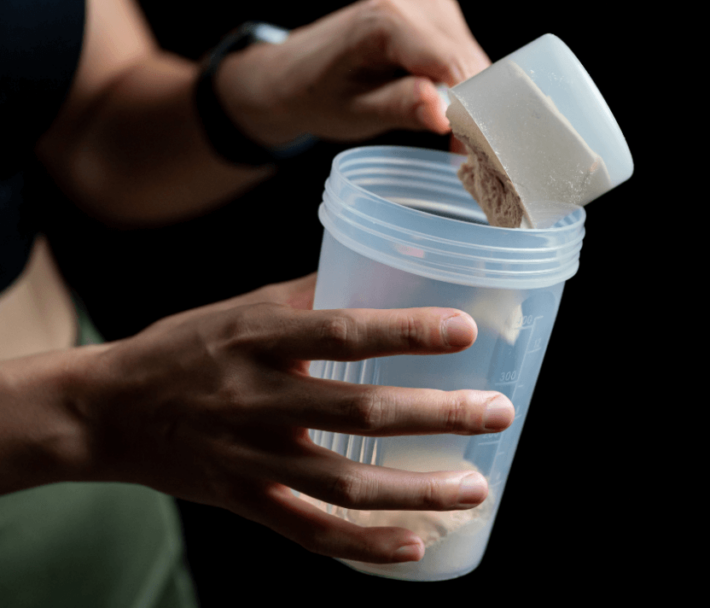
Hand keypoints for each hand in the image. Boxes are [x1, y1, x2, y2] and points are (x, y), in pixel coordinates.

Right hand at [77, 274, 512, 562]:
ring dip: (417, 489)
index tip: (464, 330)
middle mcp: (257, 399)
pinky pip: (309, 531)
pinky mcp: (242, 501)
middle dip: (437, 415)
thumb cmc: (184, 349)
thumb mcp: (240, 307)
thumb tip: (378, 271)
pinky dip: (363, 545)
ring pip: (344, 483)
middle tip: (497, 412)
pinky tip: (415, 544)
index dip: (405, 332)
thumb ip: (308, 295)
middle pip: (359, 412)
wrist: (107, 411)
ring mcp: (250, 458)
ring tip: (476, 487)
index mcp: (258, 339)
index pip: (342, 332)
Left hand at [219, 0, 490, 146]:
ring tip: (450, 137)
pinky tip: (444, 110)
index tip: (469, 154)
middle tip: (460, 154)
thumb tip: (444, 115)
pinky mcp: (437, 14)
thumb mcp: (355, 112)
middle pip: (470, 64)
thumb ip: (400, 107)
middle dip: (473, 111)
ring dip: (470, 101)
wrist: (293, 71)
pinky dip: (463, 87)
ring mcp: (430, 2)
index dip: (470, 113)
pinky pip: (465, 55)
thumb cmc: (318, 93)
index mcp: (389, 18)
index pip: (454, 67)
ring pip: (475, 61)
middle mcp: (416, 0)